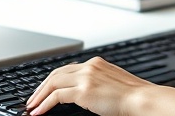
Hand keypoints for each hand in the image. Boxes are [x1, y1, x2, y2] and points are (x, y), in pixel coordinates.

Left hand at [26, 57, 174, 115]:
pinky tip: (39, 111)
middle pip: (56, 73)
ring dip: (39, 95)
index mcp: (97, 63)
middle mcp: (89, 66)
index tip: (46, 89)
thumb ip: (98, 83)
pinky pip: (56, 96)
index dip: (54, 80)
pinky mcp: (83, 91)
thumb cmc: (134, 96)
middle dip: (42, 87)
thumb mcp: (113, 83)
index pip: (68, 69)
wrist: (142, 99)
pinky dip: (44, 104)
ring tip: (32, 106)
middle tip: (33, 99)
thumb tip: (87, 93)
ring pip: (53, 82)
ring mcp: (86, 77)